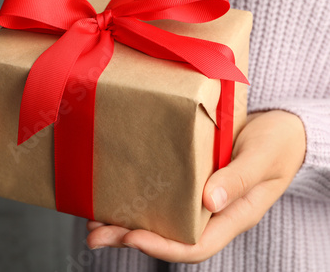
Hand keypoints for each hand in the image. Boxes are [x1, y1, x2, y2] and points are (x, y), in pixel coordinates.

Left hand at [86, 110, 305, 262]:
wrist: (282, 130)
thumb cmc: (277, 144)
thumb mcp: (262, 158)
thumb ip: (239, 179)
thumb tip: (209, 203)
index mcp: (232, 216)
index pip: (194, 245)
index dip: (162, 247)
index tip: (132, 237)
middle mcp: (211, 212)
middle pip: (168, 237)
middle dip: (130, 239)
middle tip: (96, 234)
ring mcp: (199, 198)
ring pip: (161, 220)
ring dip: (126, 223)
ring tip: (94, 222)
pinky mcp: (191, 181)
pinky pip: (162, 197)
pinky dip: (138, 199)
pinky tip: (115, 195)